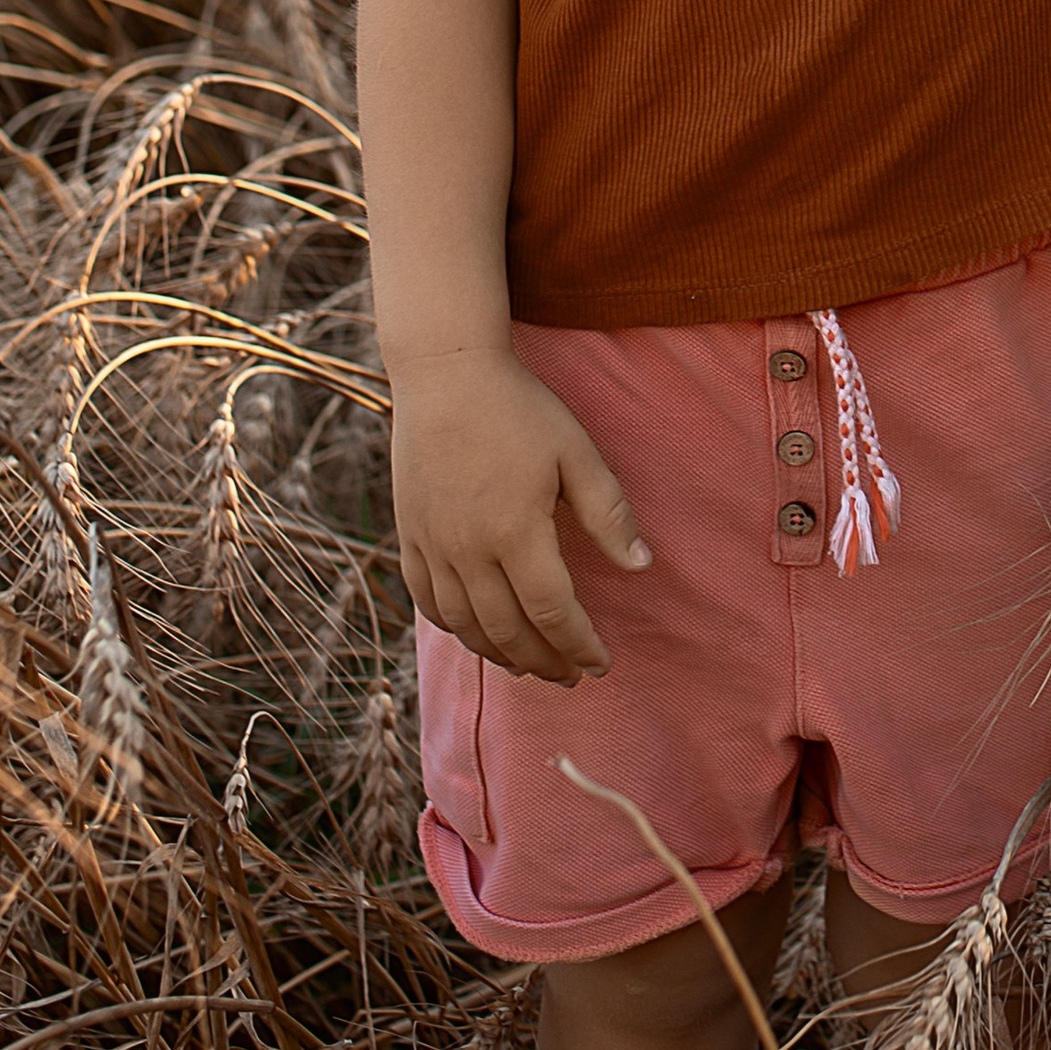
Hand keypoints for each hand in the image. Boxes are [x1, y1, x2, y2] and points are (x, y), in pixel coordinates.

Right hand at [390, 347, 651, 681]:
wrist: (446, 374)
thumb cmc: (520, 408)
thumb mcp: (577, 453)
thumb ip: (609, 513)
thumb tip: (641, 566)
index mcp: (516, 532)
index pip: (552, 613)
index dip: (578, 644)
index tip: (600, 663)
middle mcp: (469, 550)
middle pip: (508, 631)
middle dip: (544, 662)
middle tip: (570, 675)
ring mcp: (433, 546)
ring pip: (466, 626)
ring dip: (501, 656)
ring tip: (531, 667)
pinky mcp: (410, 536)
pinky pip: (429, 603)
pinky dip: (456, 630)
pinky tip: (479, 635)